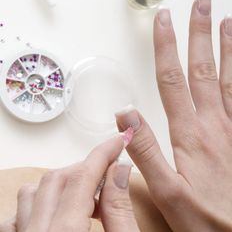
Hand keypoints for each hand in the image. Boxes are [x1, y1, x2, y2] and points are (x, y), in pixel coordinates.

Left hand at [0, 129, 139, 231]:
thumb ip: (119, 211)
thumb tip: (119, 171)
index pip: (83, 177)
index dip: (103, 153)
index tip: (119, 140)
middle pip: (57, 179)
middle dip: (86, 168)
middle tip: (109, 171)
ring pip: (33, 192)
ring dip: (61, 183)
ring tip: (85, 194)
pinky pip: (16, 213)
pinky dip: (36, 202)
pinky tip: (53, 208)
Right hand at [116, 0, 231, 230]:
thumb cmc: (206, 218)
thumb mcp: (168, 194)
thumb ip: (146, 152)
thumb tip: (124, 115)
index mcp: (190, 133)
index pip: (172, 78)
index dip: (166, 45)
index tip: (163, 18)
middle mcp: (214, 122)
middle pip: (203, 67)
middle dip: (200, 32)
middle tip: (201, 1)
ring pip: (230, 76)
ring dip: (227, 45)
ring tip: (226, 19)